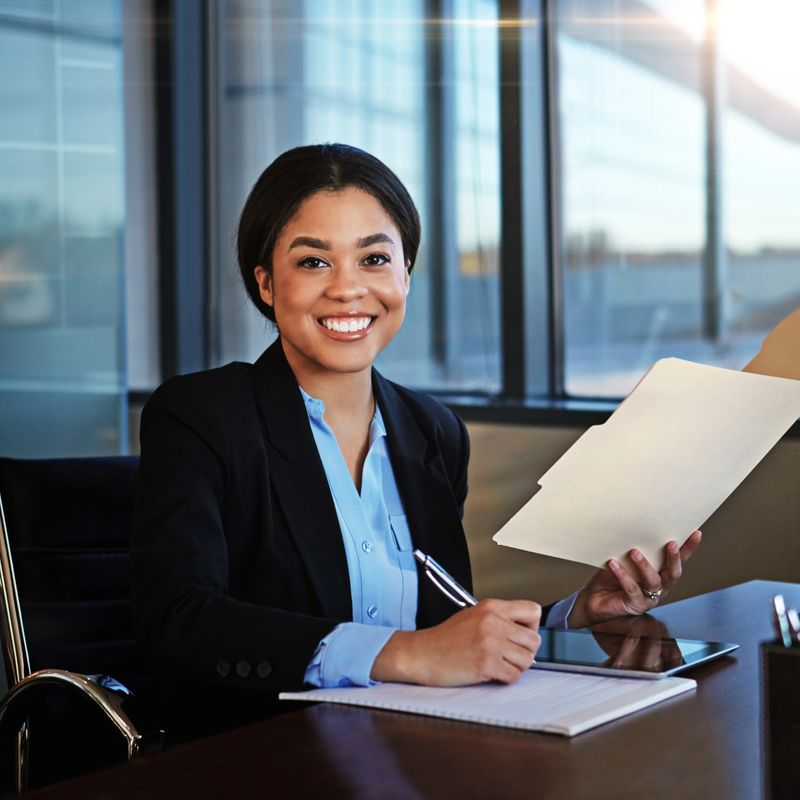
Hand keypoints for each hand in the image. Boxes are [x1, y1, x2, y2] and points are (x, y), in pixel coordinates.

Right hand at [371, 599, 540, 685]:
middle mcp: (493, 622)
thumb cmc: (445, 638)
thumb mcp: (473, 615)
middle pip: (534, 640)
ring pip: (527, 660)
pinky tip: (492, 673)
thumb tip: (524, 633)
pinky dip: (506, 679)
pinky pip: (514, 676)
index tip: (521, 636)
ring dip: (517, 667)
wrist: (422, 653)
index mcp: (491, 607)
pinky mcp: (486, 663)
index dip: (531, 627)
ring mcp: (491, 642)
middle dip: (526, 652)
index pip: (533, 611)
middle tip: (510, 656)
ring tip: (500, 665)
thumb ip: (499, 620)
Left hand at [568, 530, 701, 627]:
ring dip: (644, 565)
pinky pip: (631, 589)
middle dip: (674, 558)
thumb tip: (633, 527)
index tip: (696, 532)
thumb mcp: (623, 559)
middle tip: (671, 543)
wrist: (593, 599)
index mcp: (661, 573)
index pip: (678, 560)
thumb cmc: (610, 577)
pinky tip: (613, 564)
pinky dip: (623, 575)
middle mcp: (660, 587)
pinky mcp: (635, 605)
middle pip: (673, 573)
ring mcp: (649, 598)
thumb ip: (633, 548)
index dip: (689, 548)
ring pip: (654, 581)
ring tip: (634, 552)